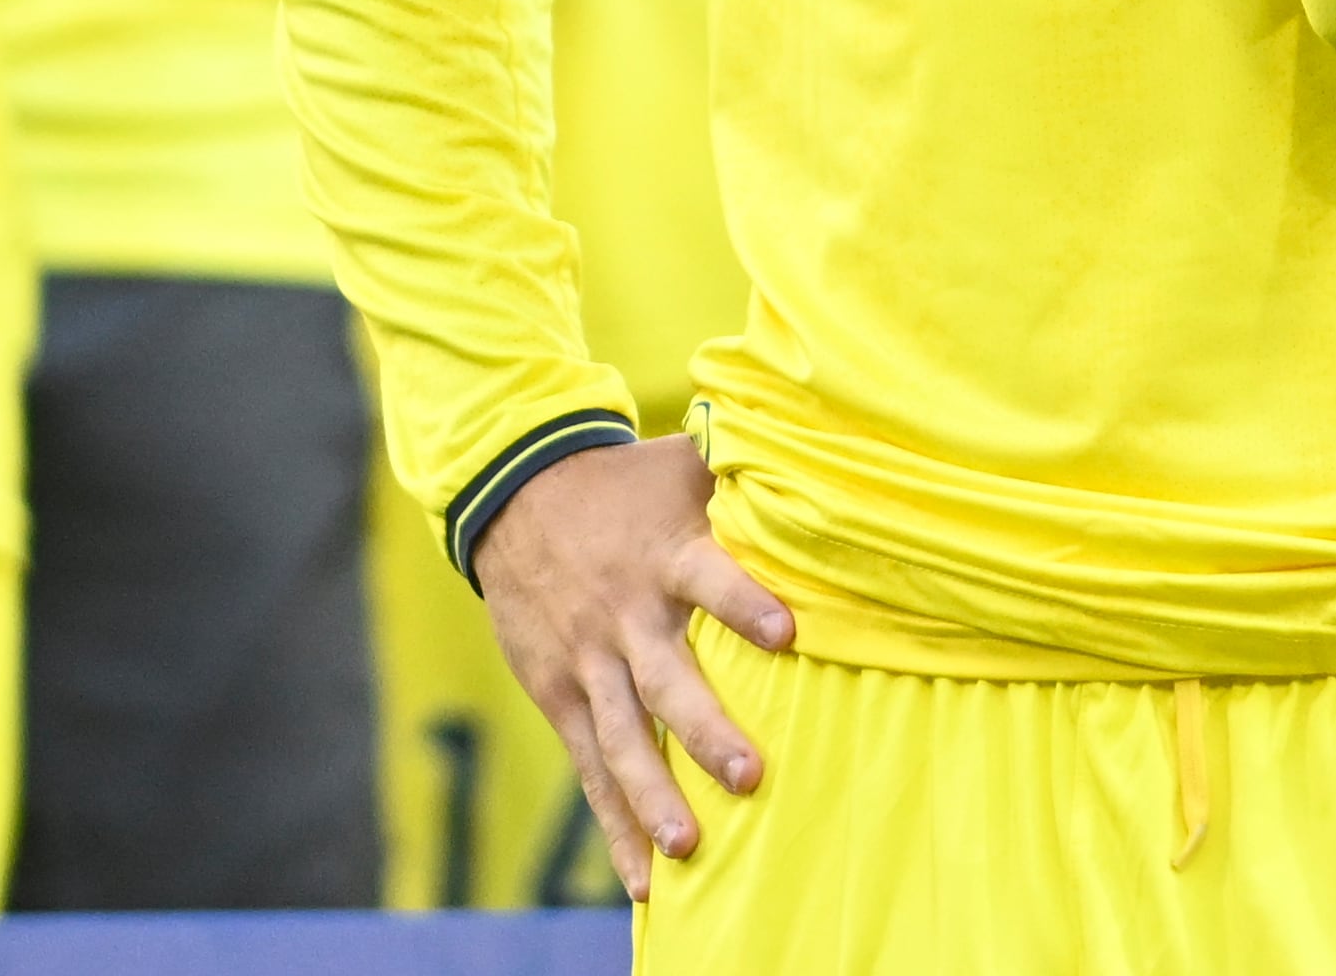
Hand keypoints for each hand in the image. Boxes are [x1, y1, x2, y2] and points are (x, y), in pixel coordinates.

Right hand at [476, 437, 792, 897]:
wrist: (513, 490)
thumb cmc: (623, 484)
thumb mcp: (679, 466)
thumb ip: (743, 473)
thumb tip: (822, 453)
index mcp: (666, 554)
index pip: (710, 577)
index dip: (745, 603)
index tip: (787, 633)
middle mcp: (627, 613)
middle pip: (667, 678)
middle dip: (706, 731)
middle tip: (751, 776)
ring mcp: (589, 660)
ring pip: (623, 736)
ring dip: (654, 795)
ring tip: (690, 848)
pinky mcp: (561, 693)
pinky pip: (591, 766)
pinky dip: (615, 823)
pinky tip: (643, 882)